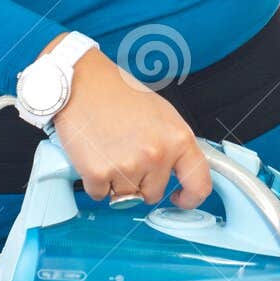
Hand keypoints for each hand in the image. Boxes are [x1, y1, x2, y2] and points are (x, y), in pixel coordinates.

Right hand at [39, 36, 211, 208]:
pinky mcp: (99, 173)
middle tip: (126, 153)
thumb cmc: (117, 92)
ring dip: (116, 180)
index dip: (190, 197)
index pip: (198, 183)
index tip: (180, 198)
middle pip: (153, 193)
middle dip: (140, 181)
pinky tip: (95, 155)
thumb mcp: (161, 114)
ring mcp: (128, 165)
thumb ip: (173, 144)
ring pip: (125, 196)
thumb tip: (179, 169)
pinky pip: (100, 194)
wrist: (81, 82)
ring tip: (109, 149)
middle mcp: (156, 154)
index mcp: (178, 138)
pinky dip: (95, 180)